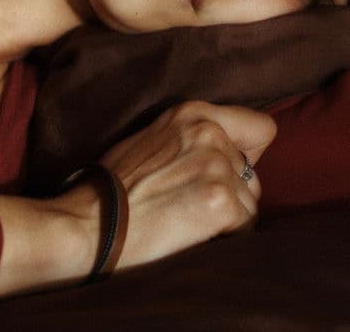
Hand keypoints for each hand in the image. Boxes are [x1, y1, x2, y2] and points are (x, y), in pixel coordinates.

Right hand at [70, 100, 276, 268]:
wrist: (88, 222)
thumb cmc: (111, 188)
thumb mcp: (151, 139)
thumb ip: (189, 138)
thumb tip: (225, 150)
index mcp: (193, 113)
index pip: (261, 127)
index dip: (248, 154)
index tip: (227, 171)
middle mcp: (210, 133)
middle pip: (253, 174)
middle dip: (231, 192)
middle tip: (189, 204)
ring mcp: (217, 166)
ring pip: (250, 203)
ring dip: (226, 217)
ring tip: (185, 220)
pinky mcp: (221, 202)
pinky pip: (244, 227)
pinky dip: (223, 237)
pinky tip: (189, 233)